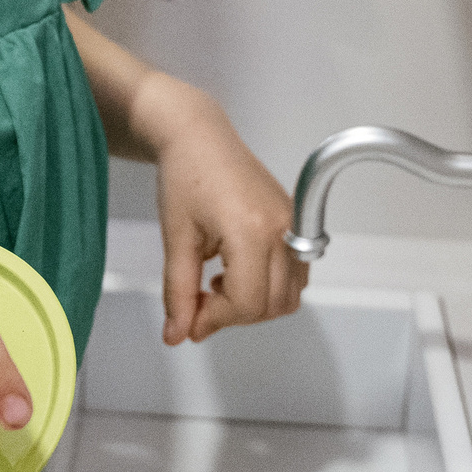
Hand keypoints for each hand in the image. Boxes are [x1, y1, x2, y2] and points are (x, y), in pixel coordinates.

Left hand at [140, 78, 307, 344]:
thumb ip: (178, 292)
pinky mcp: (296, 222)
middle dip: (233, 315)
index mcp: (250, 229)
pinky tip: (238, 273)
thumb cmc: (185, 174)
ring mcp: (294, 225)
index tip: (191, 320)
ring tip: (219, 286)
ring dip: (255, 304)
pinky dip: (271, 287)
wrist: (199, 137)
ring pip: (289, 296)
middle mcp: (282, 228)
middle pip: (271, 305)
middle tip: (199, 305)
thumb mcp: (175, 239)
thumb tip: (178, 334)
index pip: (247, 302)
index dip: (216, 320)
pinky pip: (296, 275)